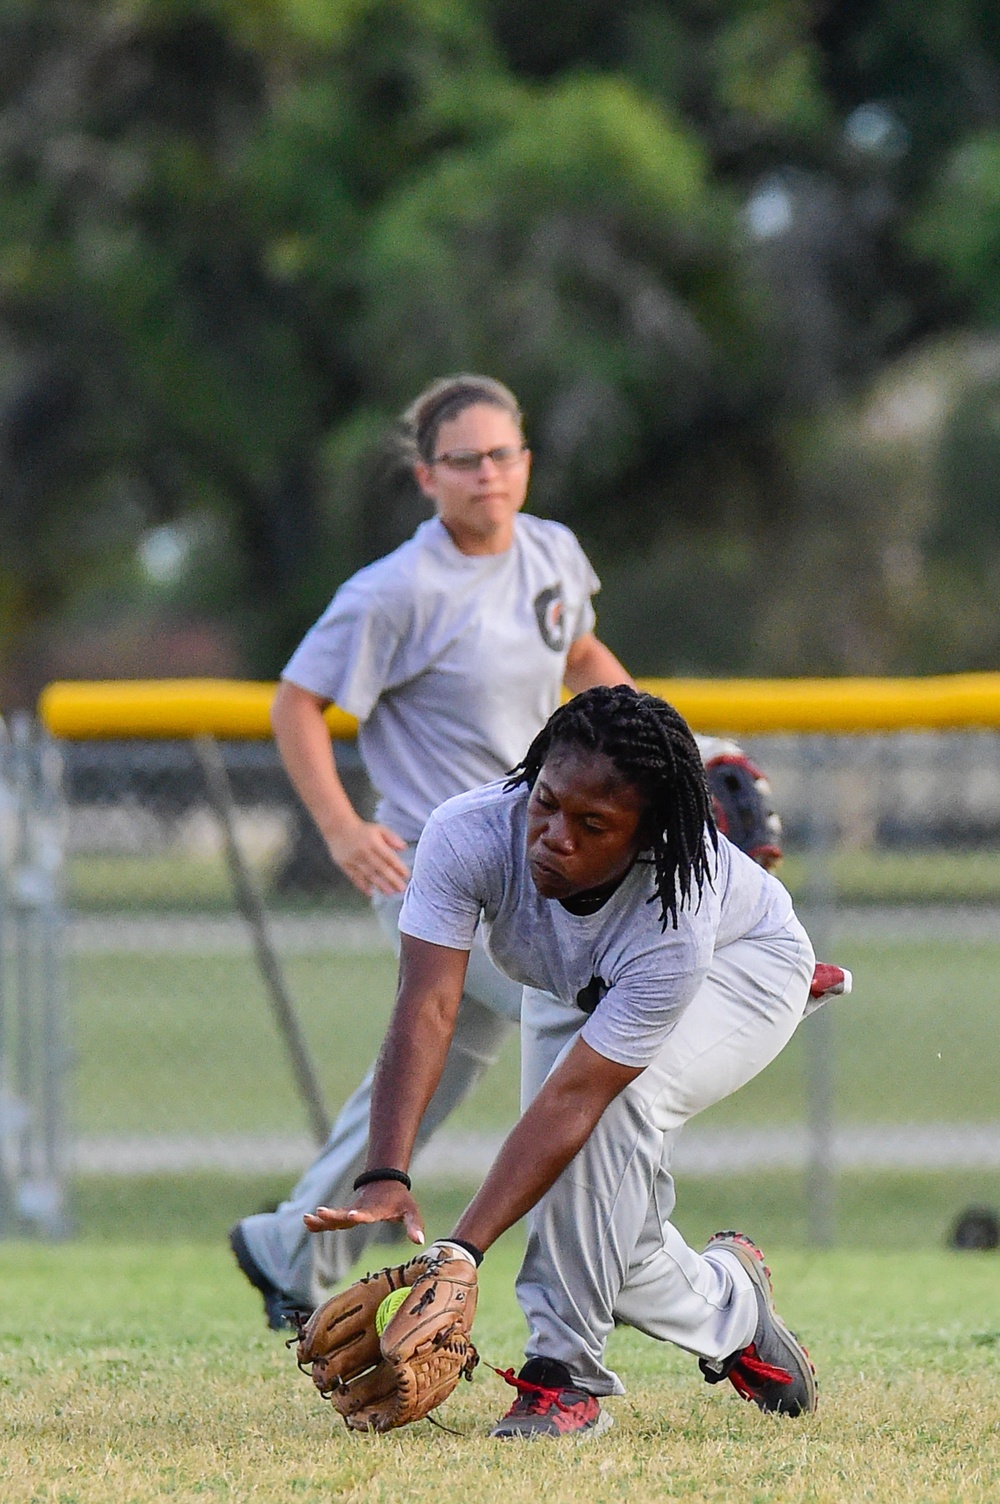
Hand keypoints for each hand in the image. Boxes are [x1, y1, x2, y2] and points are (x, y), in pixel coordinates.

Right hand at [303, 1181, 425, 1245]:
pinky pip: (332, 1220)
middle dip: (333, 1214)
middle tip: (319, 1212)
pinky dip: (320, 1222)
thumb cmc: (400, 1200)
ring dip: (322, 1219)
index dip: (361, 1215)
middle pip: (345, 1214)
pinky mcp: (346, 1214)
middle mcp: (361, 1210)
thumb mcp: (410, 1211)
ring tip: (306, 1219)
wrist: (386, 1182)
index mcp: (377, 1210)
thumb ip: (414, 1226)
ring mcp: (351, 1211)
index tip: (352, 1215)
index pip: (368, 1213)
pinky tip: (308, 1224)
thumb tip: (419, 1241)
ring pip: (335, 1217)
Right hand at [327, 821, 408, 897]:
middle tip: (401, 889)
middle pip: (380, 868)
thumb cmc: (362, 830)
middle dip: (391, 879)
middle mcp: (364, 851)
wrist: (338, 828)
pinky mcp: (345, 865)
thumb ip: (392, 838)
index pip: (388, 856)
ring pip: (368, 874)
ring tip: (390, 893)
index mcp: (374, 842)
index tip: (406, 875)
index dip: (398, 866)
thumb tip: (404, 848)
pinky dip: (362, 885)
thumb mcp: (379, 829)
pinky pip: (355, 877)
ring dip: (380, 885)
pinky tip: (370, 892)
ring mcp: (354, 859)